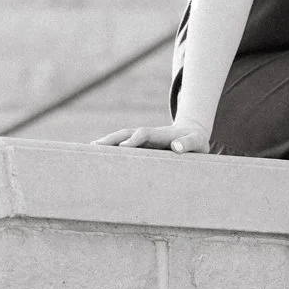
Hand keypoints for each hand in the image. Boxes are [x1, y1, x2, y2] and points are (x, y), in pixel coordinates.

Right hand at [92, 119, 209, 152]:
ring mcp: (144, 140)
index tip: (124, 146)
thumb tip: (176, 148)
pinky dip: (112, 149)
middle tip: (95, 146)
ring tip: (91, 149)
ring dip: (108, 142)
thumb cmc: (196, 141)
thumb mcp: (197, 142)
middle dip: (112, 139)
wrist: (193, 132)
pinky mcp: (142, 147)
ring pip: (122, 138)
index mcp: (162, 134)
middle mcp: (149, 134)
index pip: (145, 134)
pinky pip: (124, 147)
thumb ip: (188, 144)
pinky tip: (100, 156)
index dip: (134, 139)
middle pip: (127, 133)